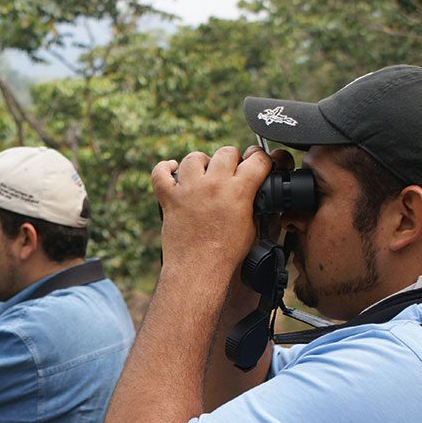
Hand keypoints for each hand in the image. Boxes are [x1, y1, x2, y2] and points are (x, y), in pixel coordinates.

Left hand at [150, 146, 270, 267]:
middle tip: (232, 174)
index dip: (261, 160)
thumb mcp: (252, 227)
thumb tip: (255, 192)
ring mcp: (189, 190)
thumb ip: (254, 204)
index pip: (257, 160)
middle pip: (226, 152)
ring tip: (205, 175)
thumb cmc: (226, 255)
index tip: (258, 165)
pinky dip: (164, 169)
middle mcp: (213, 185)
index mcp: (239, 191)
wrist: (198, 270)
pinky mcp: (169, 198)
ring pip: (194, 157)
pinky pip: (160, 173)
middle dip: (232, 160)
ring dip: (202, 163)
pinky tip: (173, 171)